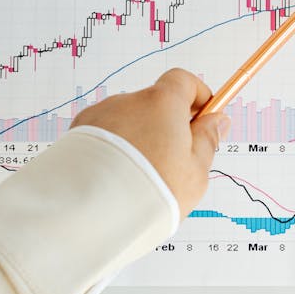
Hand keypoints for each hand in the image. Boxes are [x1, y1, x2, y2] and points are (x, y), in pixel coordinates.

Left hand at [70, 69, 229, 218]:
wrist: (90, 213)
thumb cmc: (149, 191)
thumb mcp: (195, 172)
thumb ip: (208, 140)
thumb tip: (218, 120)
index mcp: (161, 103)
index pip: (183, 81)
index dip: (198, 96)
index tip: (205, 117)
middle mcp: (127, 102)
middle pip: (154, 105)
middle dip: (165, 127)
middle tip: (173, 163)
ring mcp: (99, 117)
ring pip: (128, 124)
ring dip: (137, 141)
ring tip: (140, 179)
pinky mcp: (76, 136)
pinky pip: (103, 138)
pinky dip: (113, 152)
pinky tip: (116, 180)